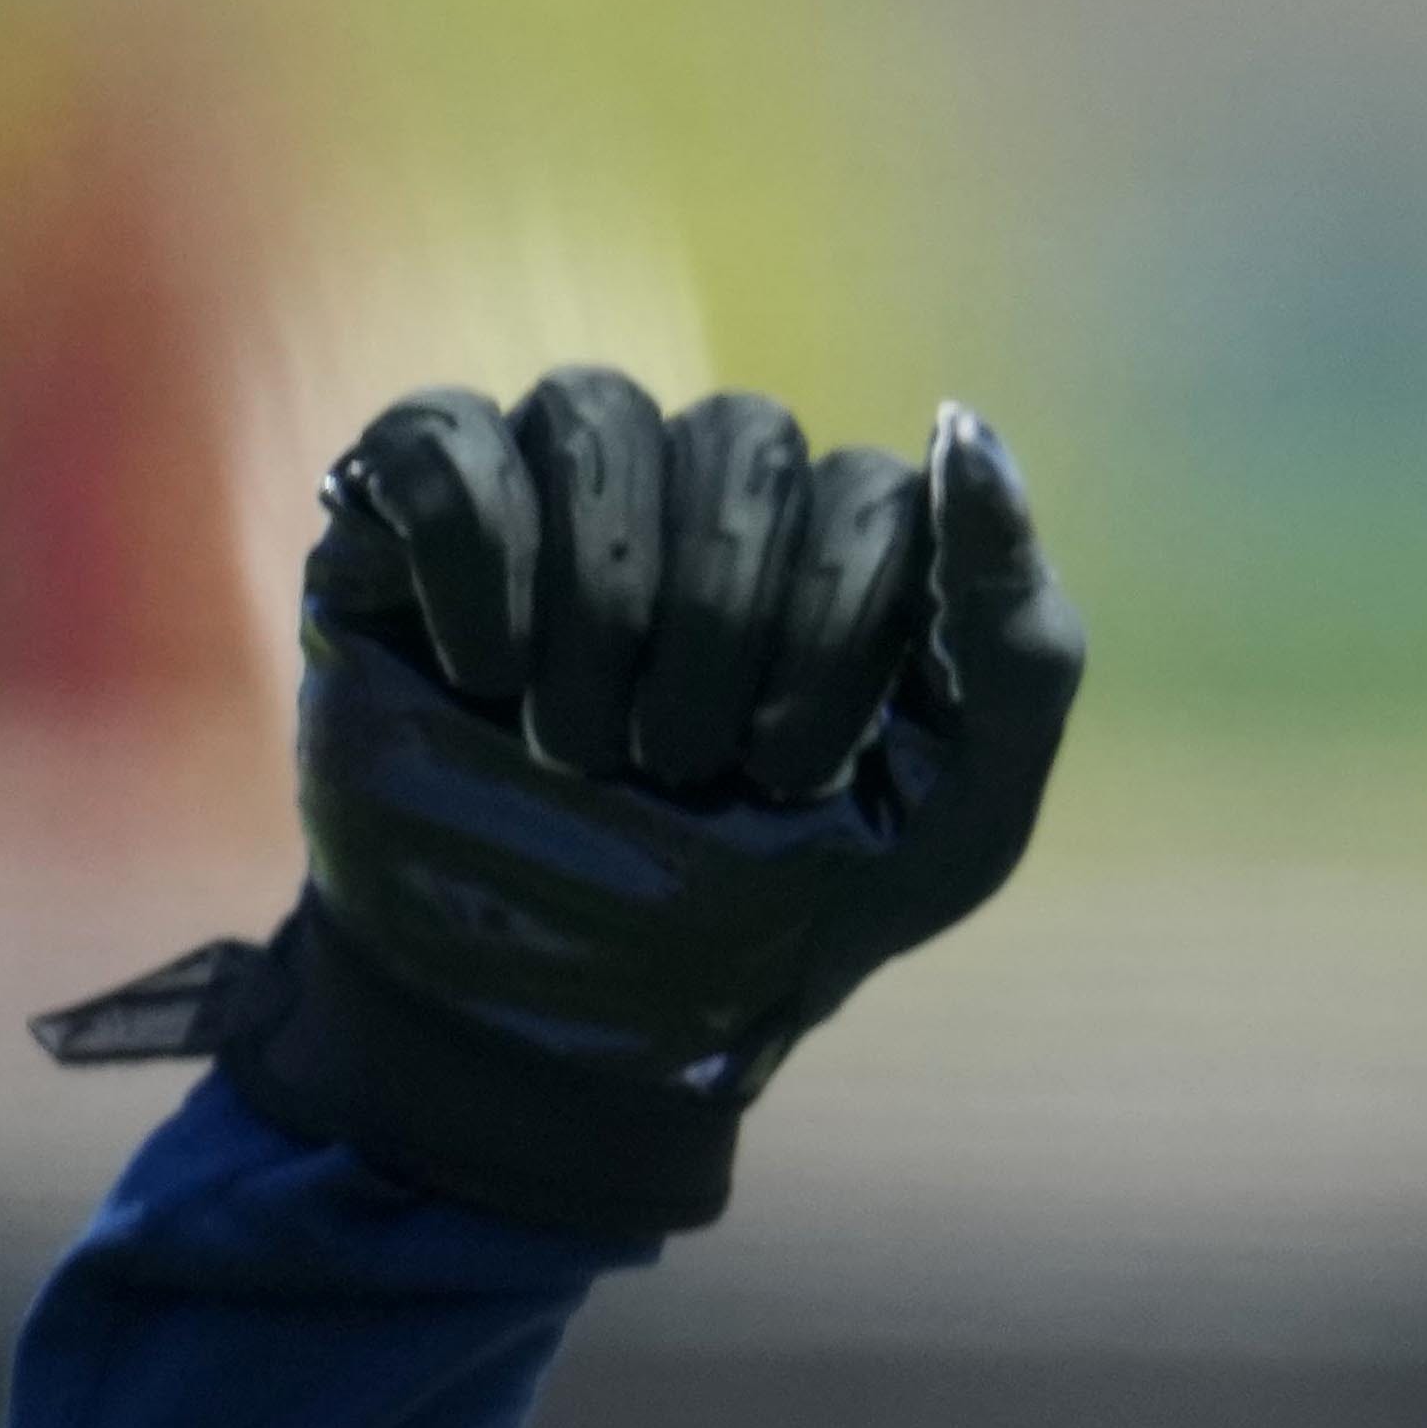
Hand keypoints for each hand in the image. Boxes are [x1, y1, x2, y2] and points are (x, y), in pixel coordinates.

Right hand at [200, 368, 1084, 1240]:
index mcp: (840, 544)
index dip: (838, 631)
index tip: (794, 776)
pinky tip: (485, 676)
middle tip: (682, 769)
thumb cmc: (784, 914)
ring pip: (596, 411)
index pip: (873, 493)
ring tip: (582, 744)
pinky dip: (477, 566)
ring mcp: (558, 487)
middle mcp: (703, 487)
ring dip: (605, 607)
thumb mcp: (958, 821)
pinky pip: (446, 441)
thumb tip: (963, 425)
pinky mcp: (406, 511)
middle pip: (744, 439)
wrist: (581, 1016)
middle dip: (726, 629)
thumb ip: (1019, 642)